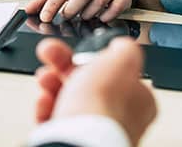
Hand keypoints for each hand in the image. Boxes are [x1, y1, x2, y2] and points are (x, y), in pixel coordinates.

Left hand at [26, 0, 132, 22]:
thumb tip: (29, 8)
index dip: (53, 2)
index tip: (45, 16)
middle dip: (71, 9)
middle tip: (66, 16)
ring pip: (97, 2)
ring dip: (87, 14)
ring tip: (83, 15)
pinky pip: (113, 10)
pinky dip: (103, 17)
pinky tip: (100, 16)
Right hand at [34, 38, 156, 145]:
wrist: (79, 139)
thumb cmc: (102, 106)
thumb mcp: (121, 60)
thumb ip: (125, 48)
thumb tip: (120, 45)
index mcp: (136, 99)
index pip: (112, 70)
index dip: (90, 56)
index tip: (77, 49)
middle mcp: (116, 116)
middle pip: (86, 82)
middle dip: (63, 67)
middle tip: (51, 58)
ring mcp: (93, 128)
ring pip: (67, 99)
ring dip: (51, 85)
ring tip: (45, 81)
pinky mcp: (72, 138)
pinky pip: (54, 118)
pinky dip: (45, 108)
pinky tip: (44, 102)